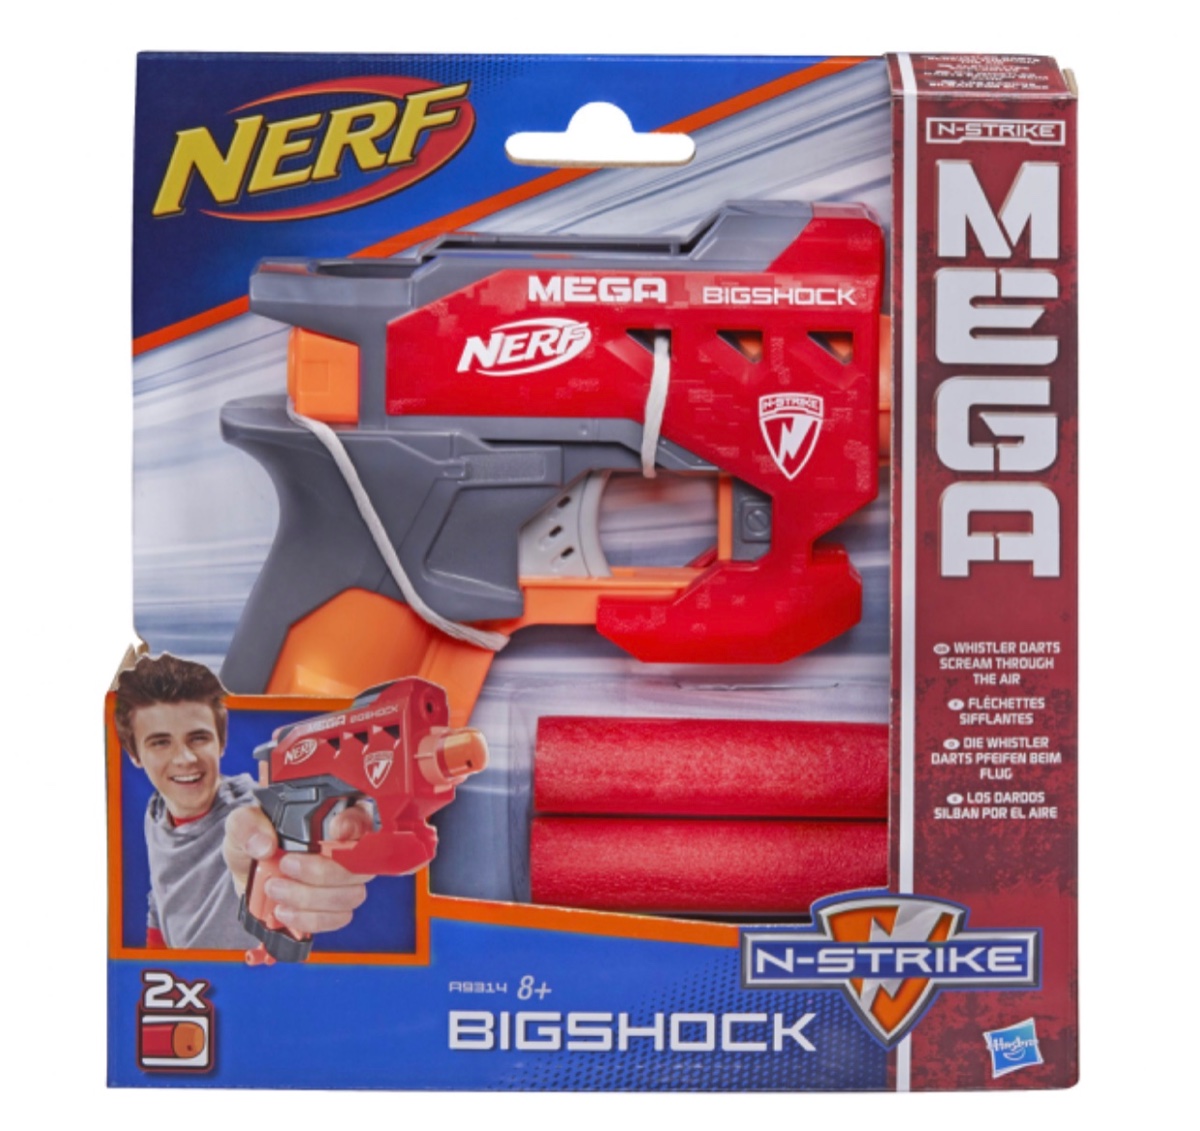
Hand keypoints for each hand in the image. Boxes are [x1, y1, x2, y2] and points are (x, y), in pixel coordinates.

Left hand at [223, 804, 376, 935]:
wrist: (246, 873)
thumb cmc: (253, 841)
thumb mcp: (242, 824)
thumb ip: (248, 825)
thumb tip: (264, 844)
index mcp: (330, 818)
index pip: (362, 817)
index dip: (355, 825)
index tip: (334, 831)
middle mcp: (344, 849)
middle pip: (360, 865)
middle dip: (322, 872)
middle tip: (285, 866)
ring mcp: (342, 881)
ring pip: (350, 895)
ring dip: (310, 898)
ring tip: (275, 889)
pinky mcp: (333, 908)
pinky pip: (338, 918)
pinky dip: (310, 919)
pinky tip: (285, 911)